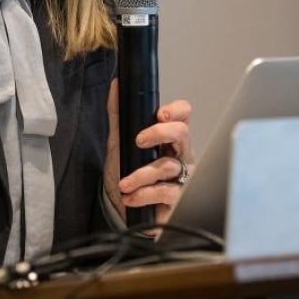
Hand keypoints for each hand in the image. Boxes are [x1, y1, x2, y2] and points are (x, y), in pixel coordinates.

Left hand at [105, 79, 193, 224]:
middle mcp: (180, 154)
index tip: (160, 114)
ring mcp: (182, 177)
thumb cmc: (129, 174)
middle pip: (182, 133)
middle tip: (138, 141)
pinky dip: (143, 194)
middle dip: (160, 132)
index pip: (183, 115)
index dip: (176, 110)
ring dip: (141, 174)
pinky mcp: (178, 198)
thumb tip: (115, 86)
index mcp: (169, 138)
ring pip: (168, 166)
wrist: (124, 211)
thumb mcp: (119, 143)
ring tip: (123, 184)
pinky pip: (165, 192)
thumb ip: (118, 115)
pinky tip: (130, 197)